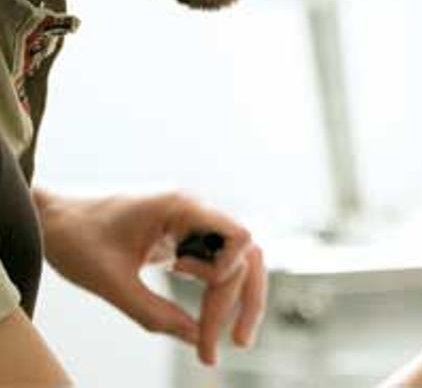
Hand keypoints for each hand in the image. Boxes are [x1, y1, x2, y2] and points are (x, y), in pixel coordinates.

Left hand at [35, 190, 266, 365]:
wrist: (48, 218)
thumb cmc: (73, 239)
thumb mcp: (110, 283)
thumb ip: (154, 313)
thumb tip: (195, 340)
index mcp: (180, 207)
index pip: (238, 238)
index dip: (232, 277)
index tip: (208, 311)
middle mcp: (194, 211)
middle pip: (245, 254)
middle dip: (244, 299)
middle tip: (237, 343)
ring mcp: (191, 223)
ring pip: (235, 260)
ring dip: (234, 298)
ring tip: (220, 339)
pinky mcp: (183, 236)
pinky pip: (214, 263)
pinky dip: (214, 292)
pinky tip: (202, 317)